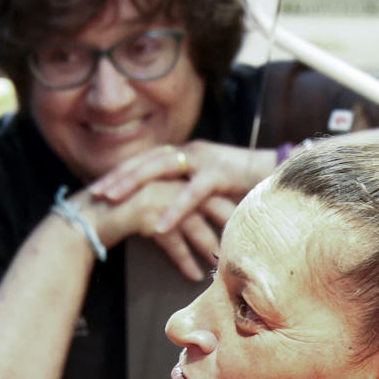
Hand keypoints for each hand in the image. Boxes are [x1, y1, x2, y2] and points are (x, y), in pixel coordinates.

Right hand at [77, 179, 234, 281]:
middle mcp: (169, 183)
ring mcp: (159, 197)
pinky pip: (172, 241)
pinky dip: (184, 259)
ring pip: (194, 224)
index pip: (210, 188)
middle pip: (210, 203)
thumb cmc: (119, 212)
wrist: (86, 216)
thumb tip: (200, 229)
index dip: (229, 205)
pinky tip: (193, 274)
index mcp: (173, 175)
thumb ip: (175, 210)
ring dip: (209, 246)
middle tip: (247, 242)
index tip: (247, 221)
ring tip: (222, 264)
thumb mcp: (152, 207)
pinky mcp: (147, 215)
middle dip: (229, 224)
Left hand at [87, 141, 265, 232]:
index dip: (121, 171)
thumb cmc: (246, 185)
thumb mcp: (210, 187)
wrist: (282, 172)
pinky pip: (191, 193)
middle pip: (145, 160)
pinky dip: (173, 209)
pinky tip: (158, 226)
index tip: (98, 186)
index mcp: (186, 154)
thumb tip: (167, 208)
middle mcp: (190, 151)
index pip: (145, 159)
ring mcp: (204, 160)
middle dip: (119, 176)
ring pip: (161, 169)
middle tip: (95, 193)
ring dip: (135, 184)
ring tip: (114, 201)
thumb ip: (189, 191)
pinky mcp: (220, 173)